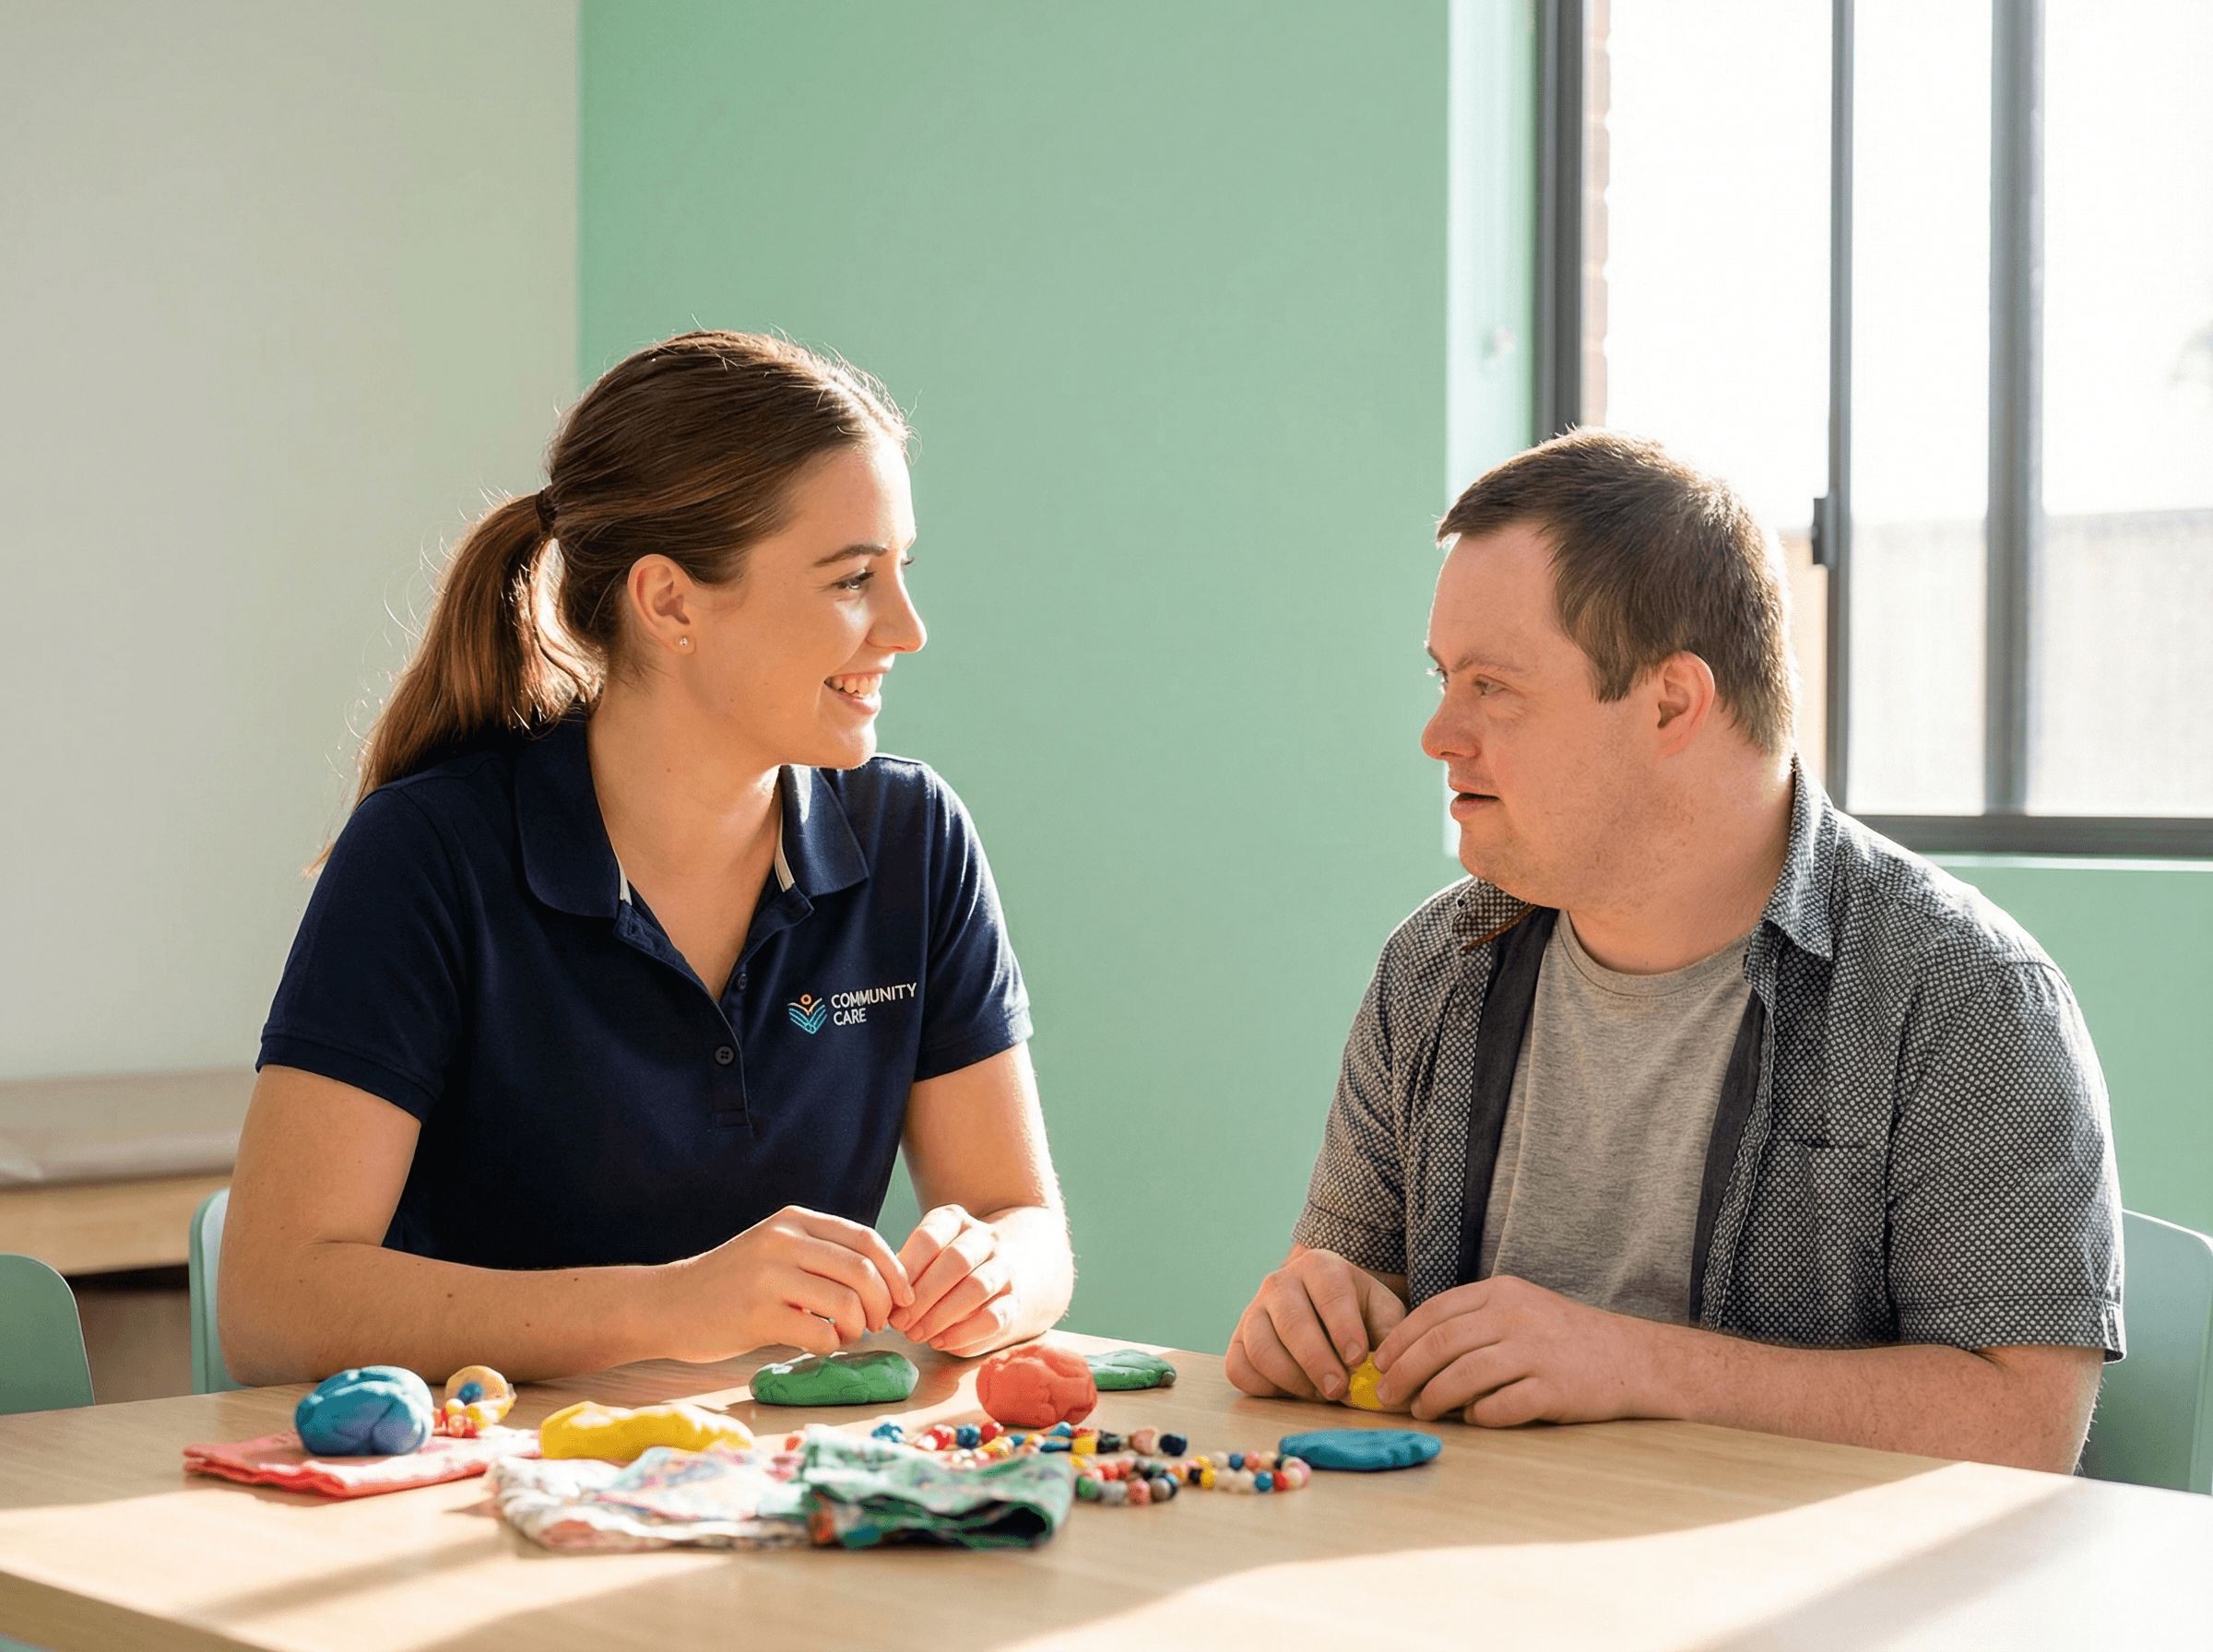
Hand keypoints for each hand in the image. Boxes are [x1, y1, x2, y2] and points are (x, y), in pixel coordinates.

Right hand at [662, 1205, 912, 1360]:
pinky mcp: (756, 1315)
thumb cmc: (730, 1283)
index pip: (866, 1239)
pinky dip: (832, 1345)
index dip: (895, 1271)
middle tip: (880, 1323)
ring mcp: (768, 1277)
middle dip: (884, 1304)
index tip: (904, 1298)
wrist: (666, 1304)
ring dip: (859, 1327)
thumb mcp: (774, 1247)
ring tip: (847, 1335)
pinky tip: (821, 1345)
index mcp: (794, 1220)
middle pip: (863, 1271)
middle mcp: (783, 1241)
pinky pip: (820, 1334)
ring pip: (847, 1302)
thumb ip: (820, 1252)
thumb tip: (884, 1278)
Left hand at [889, 1205, 1017, 1355]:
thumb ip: (905, 1272)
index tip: (890, 1299)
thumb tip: (883, 1299)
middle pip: (956, 1260)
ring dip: (942, 1315)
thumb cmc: (940, 1269)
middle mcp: (984, 1238)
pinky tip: (940, 1342)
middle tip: (900, 1323)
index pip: (930, 1237)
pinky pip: (994, 1317)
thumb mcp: (921, 1258)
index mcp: (954, 1220)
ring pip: (977, 1287)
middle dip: (924, 1296)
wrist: (990, 1276)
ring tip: (917, 1335)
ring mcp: (1004, 1267)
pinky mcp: (1014, 1300)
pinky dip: (963, 1333)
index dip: (908, 1270)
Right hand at [1226, 1247, 1407, 1401]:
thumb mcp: (1382, 1314)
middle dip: (1317, 1360)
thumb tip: (1387, 1370)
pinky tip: (1293, 1390)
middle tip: (1339, 1389)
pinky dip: (1264, 1386)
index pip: (1329, 1294)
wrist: (1324, 1312)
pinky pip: (1239, 1367)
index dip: (1343, 1328)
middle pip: (1291, 1321)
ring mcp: (1253, 1311)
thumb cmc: (1359, 1314)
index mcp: (1320, 1267)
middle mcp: (1280, 1283)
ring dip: (1292, 1378)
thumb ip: (1391, 1337)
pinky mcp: (1238, 1341)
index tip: (1358, 1359)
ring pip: (1261, 1346)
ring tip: (1320, 1394)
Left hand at [1370, 1274, 1661, 1424]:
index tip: (1380, 1362)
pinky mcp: (1554, 1390)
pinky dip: (1478, 1416)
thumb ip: (1475, 1321)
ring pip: (1463, 1376)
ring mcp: (1536, 1353)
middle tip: (1385, 1394)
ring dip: (1432, 1398)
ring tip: (1420, 1410)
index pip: (1435, 1312)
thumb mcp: (1521, 1308)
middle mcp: (1515, 1317)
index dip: (1400, 1339)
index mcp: (1502, 1293)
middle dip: (1404, 1372)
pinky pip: (1500, 1406)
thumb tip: (1415, 1351)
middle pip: (1441, 1344)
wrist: (1633, 1359)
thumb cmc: (1566, 1337)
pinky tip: (1471, 1418)